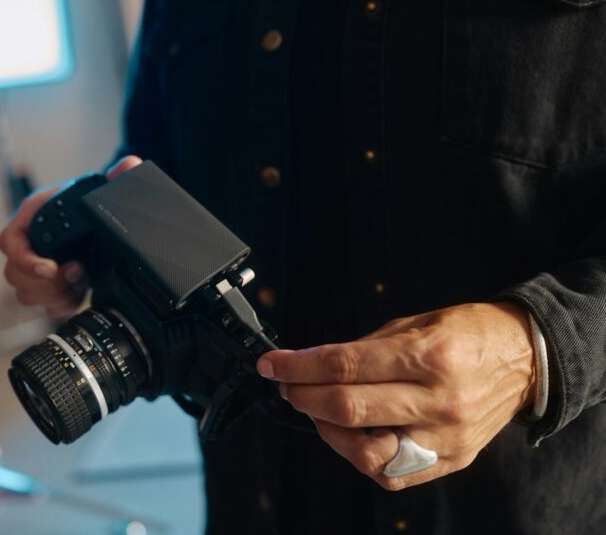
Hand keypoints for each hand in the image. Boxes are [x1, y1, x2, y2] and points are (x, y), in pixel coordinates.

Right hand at [0, 156, 142, 317]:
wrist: (106, 222)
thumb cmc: (96, 202)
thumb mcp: (106, 188)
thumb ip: (118, 177)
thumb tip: (128, 166)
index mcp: (34, 215)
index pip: (9, 241)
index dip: (25, 260)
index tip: (51, 268)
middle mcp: (30, 242)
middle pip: (13, 274)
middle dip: (44, 283)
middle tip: (74, 275)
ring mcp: (37, 266)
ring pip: (25, 293)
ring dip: (52, 296)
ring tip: (78, 284)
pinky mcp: (50, 285)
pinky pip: (41, 305)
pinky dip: (59, 306)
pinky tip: (78, 296)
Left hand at [256, 302, 535, 489]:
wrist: (525, 359)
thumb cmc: (467, 333)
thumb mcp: (413, 323)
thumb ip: (361, 348)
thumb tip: (309, 363)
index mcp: (429, 356)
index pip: (344, 365)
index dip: (298, 365)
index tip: (271, 364)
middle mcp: (438, 400)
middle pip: (347, 407)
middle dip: (302, 395)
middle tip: (285, 384)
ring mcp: (445, 437)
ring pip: (364, 451)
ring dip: (325, 429)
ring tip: (315, 408)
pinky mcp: (451, 460)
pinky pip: (391, 474)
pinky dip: (358, 455)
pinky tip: (347, 432)